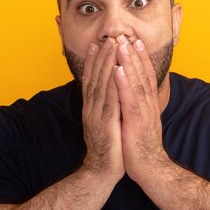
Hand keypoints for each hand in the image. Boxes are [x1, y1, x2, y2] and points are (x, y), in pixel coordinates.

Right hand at [80, 38, 124, 182]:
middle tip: (106, 37)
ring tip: (112, 46)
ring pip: (101, 85)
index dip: (93, 61)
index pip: (91, 80)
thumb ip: (104, 109)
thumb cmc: (107, 150)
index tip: (97, 44)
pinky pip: (110, 100)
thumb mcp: (104, 124)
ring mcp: (97, 116)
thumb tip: (109, 95)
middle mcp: (91, 109)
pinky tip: (118, 70)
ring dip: (107, 64)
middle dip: (101, 56)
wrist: (101, 173)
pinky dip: (114, 84)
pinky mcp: (106, 125)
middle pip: (95, 78)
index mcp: (91, 109)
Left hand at [114, 35, 169, 185]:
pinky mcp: (136, 123)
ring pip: (136, 83)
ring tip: (122, 45)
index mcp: (148, 105)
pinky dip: (124, 84)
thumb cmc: (142, 148)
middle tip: (127, 35)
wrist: (151, 169)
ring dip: (129, 63)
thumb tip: (136, 97)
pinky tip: (117, 71)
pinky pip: (129, 100)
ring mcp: (143, 113)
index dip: (140, 58)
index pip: (145, 77)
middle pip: (142, 75)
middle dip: (134, 54)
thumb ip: (140, 108)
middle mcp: (148, 105)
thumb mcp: (142, 123)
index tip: (134, 41)